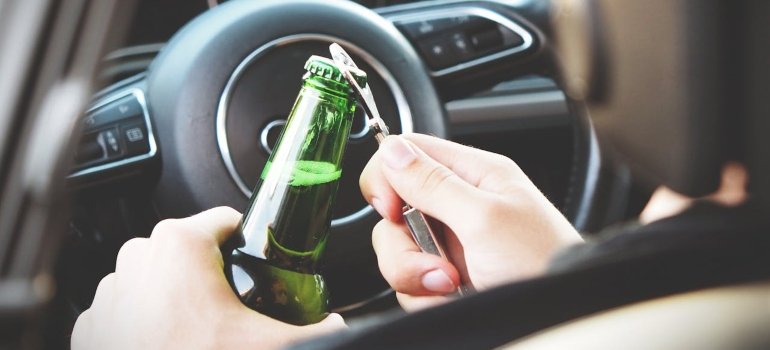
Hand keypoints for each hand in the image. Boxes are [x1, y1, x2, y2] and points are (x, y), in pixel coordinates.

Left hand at [72, 207, 344, 349]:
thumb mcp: (269, 342)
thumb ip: (316, 329)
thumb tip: (339, 327)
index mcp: (181, 244)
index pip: (227, 220)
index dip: (249, 242)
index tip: (256, 263)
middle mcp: (138, 256)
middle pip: (191, 248)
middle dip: (213, 271)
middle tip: (232, 304)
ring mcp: (111, 289)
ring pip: (156, 276)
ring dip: (176, 293)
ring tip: (199, 327)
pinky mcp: (92, 322)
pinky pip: (128, 306)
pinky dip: (145, 319)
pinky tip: (169, 341)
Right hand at [360, 134, 581, 309]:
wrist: (557, 316)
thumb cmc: (543, 263)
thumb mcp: (485, 218)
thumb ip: (434, 183)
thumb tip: (392, 150)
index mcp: (474, 174)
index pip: (407, 152)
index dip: (387, 178)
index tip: (392, 210)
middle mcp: (458, 205)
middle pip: (394, 209)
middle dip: (405, 244)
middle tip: (437, 263)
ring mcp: (450, 243)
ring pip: (397, 249)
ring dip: (415, 275)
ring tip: (452, 285)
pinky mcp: (444, 277)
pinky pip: (409, 282)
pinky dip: (424, 296)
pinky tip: (453, 297)